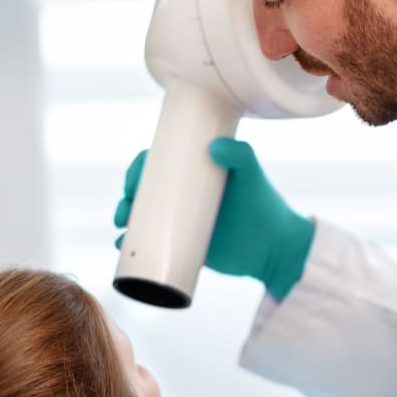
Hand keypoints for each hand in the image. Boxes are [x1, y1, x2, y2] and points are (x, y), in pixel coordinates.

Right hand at [113, 139, 314, 300]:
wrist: (274, 249)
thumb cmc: (264, 207)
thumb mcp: (252, 176)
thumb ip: (240, 156)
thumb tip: (214, 147)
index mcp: (196, 171)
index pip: (159, 164)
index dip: (138, 170)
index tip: (132, 183)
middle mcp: (186, 195)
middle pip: (145, 191)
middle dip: (126, 199)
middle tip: (124, 211)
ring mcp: (184, 222)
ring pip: (145, 218)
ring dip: (125, 221)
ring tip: (121, 231)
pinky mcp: (185, 248)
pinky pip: (152, 246)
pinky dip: (134, 247)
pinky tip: (122, 249)